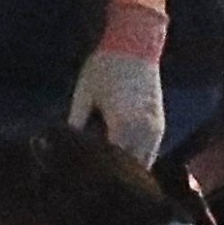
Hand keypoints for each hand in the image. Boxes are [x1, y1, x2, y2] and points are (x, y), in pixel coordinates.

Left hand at [68, 8, 168, 168]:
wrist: (136, 43)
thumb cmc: (105, 67)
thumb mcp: (84, 94)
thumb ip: (76, 123)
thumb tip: (63, 145)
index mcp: (123, 126)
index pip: (112, 165)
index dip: (96, 173)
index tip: (82, 178)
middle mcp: (144, 132)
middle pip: (130, 169)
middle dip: (113, 177)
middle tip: (93, 181)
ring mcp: (156, 129)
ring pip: (144, 163)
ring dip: (128, 171)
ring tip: (107, 176)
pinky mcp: (160, 124)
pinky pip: (150, 152)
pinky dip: (138, 159)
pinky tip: (122, 162)